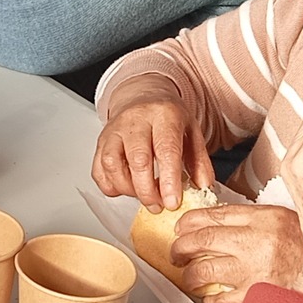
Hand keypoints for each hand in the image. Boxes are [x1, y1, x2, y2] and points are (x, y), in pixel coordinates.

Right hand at [92, 96, 213, 211]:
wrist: (143, 96)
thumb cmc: (167, 117)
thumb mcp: (192, 132)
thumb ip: (199, 161)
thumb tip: (204, 187)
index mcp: (164, 115)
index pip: (165, 149)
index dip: (169, 180)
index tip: (172, 202)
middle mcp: (135, 120)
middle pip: (137, 160)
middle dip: (148, 191)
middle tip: (158, 206)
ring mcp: (114, 130)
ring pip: (112, 165)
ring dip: (128, 189)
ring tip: (144, 196)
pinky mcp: (100, 142)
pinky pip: (98, 170)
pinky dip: (111, 187)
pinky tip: (126, 189)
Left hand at [168, 203, 302, 302]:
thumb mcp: (289, 222)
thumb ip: (257, 221)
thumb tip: (222, 225)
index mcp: (266, 218)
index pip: (214, 214)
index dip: (190, 222)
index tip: (181, 227)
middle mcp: (257, 242)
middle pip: (202, 240)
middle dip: (181, 247)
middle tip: (177, 253)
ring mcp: (254, 272)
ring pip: (203, 271)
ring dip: (190, 275)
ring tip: (190, 277)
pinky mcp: (255, 299)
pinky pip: (218, 300)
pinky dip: (209, 300)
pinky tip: (210, 297)